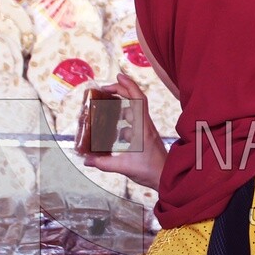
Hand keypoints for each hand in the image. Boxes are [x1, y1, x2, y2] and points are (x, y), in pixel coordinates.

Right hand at [83, 74, 167, 190]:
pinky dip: (122, 124)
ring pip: (132, 113)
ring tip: (105, 110)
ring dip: (119, 109)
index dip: (129, 85)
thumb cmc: (150, 170)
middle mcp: (145, 126)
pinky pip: (132, 125)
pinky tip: (113, 133)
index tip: (118, 76)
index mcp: (142, 128)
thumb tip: (87, 160)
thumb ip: (104, 163)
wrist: (167, 177)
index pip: (138, 100)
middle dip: (120, 91)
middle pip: (134, 101)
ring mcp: (145, 131)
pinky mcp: (145, 138)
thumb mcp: (125, 167)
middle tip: (104, 89)